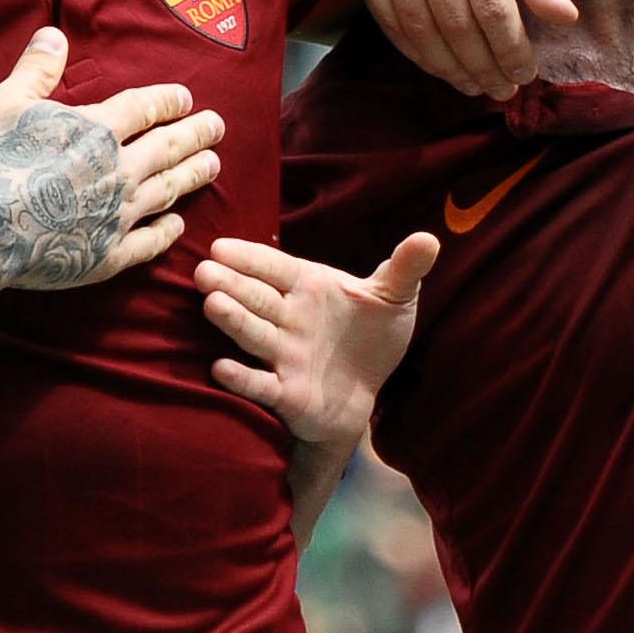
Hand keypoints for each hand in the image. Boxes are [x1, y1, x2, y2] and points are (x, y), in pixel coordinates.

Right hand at [0, 28, 222, 288]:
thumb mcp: (4, 104)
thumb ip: (36, 70)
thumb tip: (55, 33)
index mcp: (96, 131)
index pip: (144, 108)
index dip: (167, 100)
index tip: (186, 98)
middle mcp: (118, 171)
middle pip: (168, 147)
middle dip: (196, 134)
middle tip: (218, 126)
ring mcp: (118, 215)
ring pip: (168, 190)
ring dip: (193, 175)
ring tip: (213, 165)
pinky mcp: (108, 255)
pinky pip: (149, 242)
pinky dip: (168, 232)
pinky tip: (179, 224)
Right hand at [197, 231, 439, 443]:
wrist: (365, 391)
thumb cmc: (369, 337)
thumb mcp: (394, 299)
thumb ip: (405, 269)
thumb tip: (429, 239)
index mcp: (308, 287)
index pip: (275, 267)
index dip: (250, 257)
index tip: (221, 246)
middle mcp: (289, 319)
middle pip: (256, 298)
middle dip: (231, 285)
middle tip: (204, 271)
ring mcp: (284, 355)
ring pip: (254, 335)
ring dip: (234, 322)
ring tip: (212, 305)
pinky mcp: (286, 393)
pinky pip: (261, 385)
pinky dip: (242, 378)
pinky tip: (220, 369)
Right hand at [346, 0, 575, 101]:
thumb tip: (566, 18)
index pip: (493, 9)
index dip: (511, 51)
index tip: (526, 74)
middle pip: (457, 25)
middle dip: (485, 67)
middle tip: (503, 89)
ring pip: (421, 30)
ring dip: (451, 69)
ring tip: (476, 84)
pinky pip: (390, 23)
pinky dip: (418, 53)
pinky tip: (443, 66)